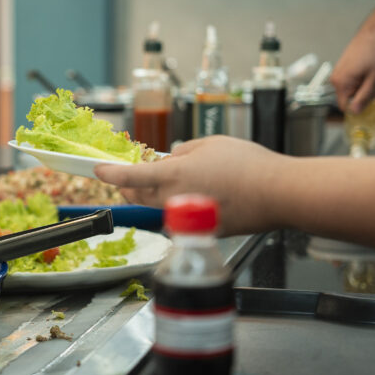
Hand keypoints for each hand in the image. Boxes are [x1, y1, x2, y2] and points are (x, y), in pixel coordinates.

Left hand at [94, 136, 283, 235]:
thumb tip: (173, 159)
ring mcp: (188, 219)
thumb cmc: (248, 166)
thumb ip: (184, 151)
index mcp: (173, 175)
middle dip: (128, 187)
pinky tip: (198, 194)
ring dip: (154, 195)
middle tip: (126, 177)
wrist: (276, 194)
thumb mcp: (211, 144)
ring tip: (166, 181)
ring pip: (159, 207)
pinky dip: (180, 205)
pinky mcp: (202, 231)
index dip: (111, 173)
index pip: (131, 176)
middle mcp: (175, 200)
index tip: (98, 170)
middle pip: (139, 196)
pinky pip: (181, 217)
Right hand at [330, 28, 374, 113]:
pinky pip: (350, 83)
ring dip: (362, 87)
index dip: (359, 106)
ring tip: (370, 74)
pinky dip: (360, 80)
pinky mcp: (341, 70)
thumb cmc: (374, 54)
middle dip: (362, 95)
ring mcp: (337, 74)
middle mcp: (335, 79)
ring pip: (351, 90)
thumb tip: (355, 111)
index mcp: (341, 83)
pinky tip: (366, 70)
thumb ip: (364, 97)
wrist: (371, 35)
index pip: (345, 107)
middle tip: (373, 82)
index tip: (369, 98)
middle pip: (349, 98)